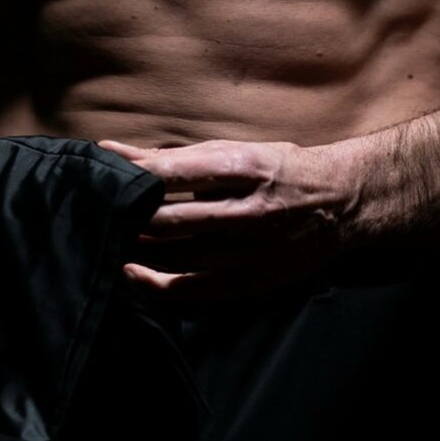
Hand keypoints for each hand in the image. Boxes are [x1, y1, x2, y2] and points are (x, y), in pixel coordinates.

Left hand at [96, 137, 357, 305]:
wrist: (340, 202)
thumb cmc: (278, 168)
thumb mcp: (235, 150)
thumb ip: (178, 157)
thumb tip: (116, 152)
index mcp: (245, 167)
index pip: (177, 172)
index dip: (136, 173)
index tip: (104, 170)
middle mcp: (249, 210)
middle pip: (173, 219)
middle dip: (131, 217)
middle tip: (99, 212)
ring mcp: (252, 250)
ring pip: (178, 256)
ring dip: (138, 249)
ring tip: (110, 239)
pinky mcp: (253, 280)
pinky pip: (194, 290)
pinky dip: (158, 285)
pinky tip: (135, 274)